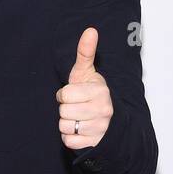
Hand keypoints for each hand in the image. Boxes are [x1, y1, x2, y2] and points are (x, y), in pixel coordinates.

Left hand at [56, 27, 113, 149]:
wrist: (109, 119)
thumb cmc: (91, 93)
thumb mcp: (86, 72)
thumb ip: (85, 52)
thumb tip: (90, 30)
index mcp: (99, 91)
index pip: (64, 95)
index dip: (64, 95)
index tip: (73, 95)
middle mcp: (103, 109)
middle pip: (63, 112)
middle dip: (65, 110)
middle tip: (75, 107)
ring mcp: (100, 128)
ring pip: (65, 127)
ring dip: (67, 124)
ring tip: (77, 119)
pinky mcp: (95, 143)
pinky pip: (69, 142)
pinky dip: (70, 138)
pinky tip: (79, 131)